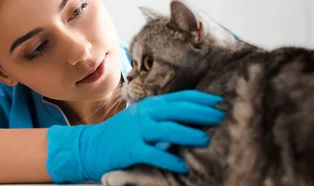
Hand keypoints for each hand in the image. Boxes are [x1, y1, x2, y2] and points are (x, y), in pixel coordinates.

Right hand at [46, 90, 224, 181]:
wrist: (92, 145)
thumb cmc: (123, 132)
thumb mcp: (143, 117)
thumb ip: (163, 115)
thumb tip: (192, 116)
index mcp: (151, 104)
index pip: (181, 98)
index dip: (202, 99)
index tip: (220, 101)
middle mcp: (146, 114)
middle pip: (179, 110)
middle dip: (202, 113)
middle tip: (221, 116)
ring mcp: (138, 130)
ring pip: (168, 130)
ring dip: (188, 134)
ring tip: (206, 139)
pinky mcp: (131, 148)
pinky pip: (153, 154)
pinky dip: (169, 159)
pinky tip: (182, 166)